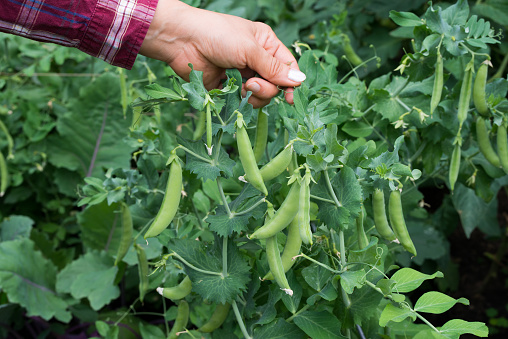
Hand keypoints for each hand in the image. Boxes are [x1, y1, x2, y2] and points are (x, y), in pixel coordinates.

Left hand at [139, 0, 305, 107]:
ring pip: (260, 95)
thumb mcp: (250, 49)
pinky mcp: (228, 87)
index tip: (290, 98)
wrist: (183, 41)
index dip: (291, 82)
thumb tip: (300, 81)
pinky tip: (231, 90)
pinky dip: (239, 99)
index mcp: (266, 44)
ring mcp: (242, 74)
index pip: (287, 66)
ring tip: (242, 86)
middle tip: (252, 83)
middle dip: (266, 88)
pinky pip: (242, 100)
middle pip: (275, 84)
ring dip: (254, 95)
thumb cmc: (218, 35)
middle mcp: (256, 60)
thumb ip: (274, 68)